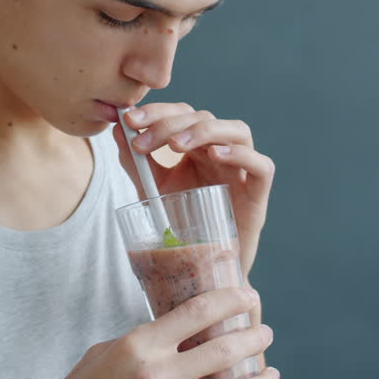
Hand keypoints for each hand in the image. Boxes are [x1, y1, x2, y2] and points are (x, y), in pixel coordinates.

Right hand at [27, 287, 279, 378]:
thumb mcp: (107, 353)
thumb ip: (146, 341)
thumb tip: (181, 331)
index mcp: (138, 346)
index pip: (198, 312)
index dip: (231, 300)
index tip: (248, 296)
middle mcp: (156, 377)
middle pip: (224, 349)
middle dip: (254, 337)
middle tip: (265, 333)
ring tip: (270, 373)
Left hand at [112, 103, 275, 277]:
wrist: (201, 266)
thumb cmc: (180, 223)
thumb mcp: (152, 189)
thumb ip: (136, 162)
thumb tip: (116, 129)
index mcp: (197, 146)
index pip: (181, 113)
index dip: (157, 111)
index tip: (128, 121)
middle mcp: (221, 150)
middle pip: (204, 117)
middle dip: (170, 124)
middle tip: (143, 140)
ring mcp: (241, 169)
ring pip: (237, 130)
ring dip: (204, 130)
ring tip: (175, 145)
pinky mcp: (258, 192)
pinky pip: (262, 165)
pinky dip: (241, 155)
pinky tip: (215, 155)